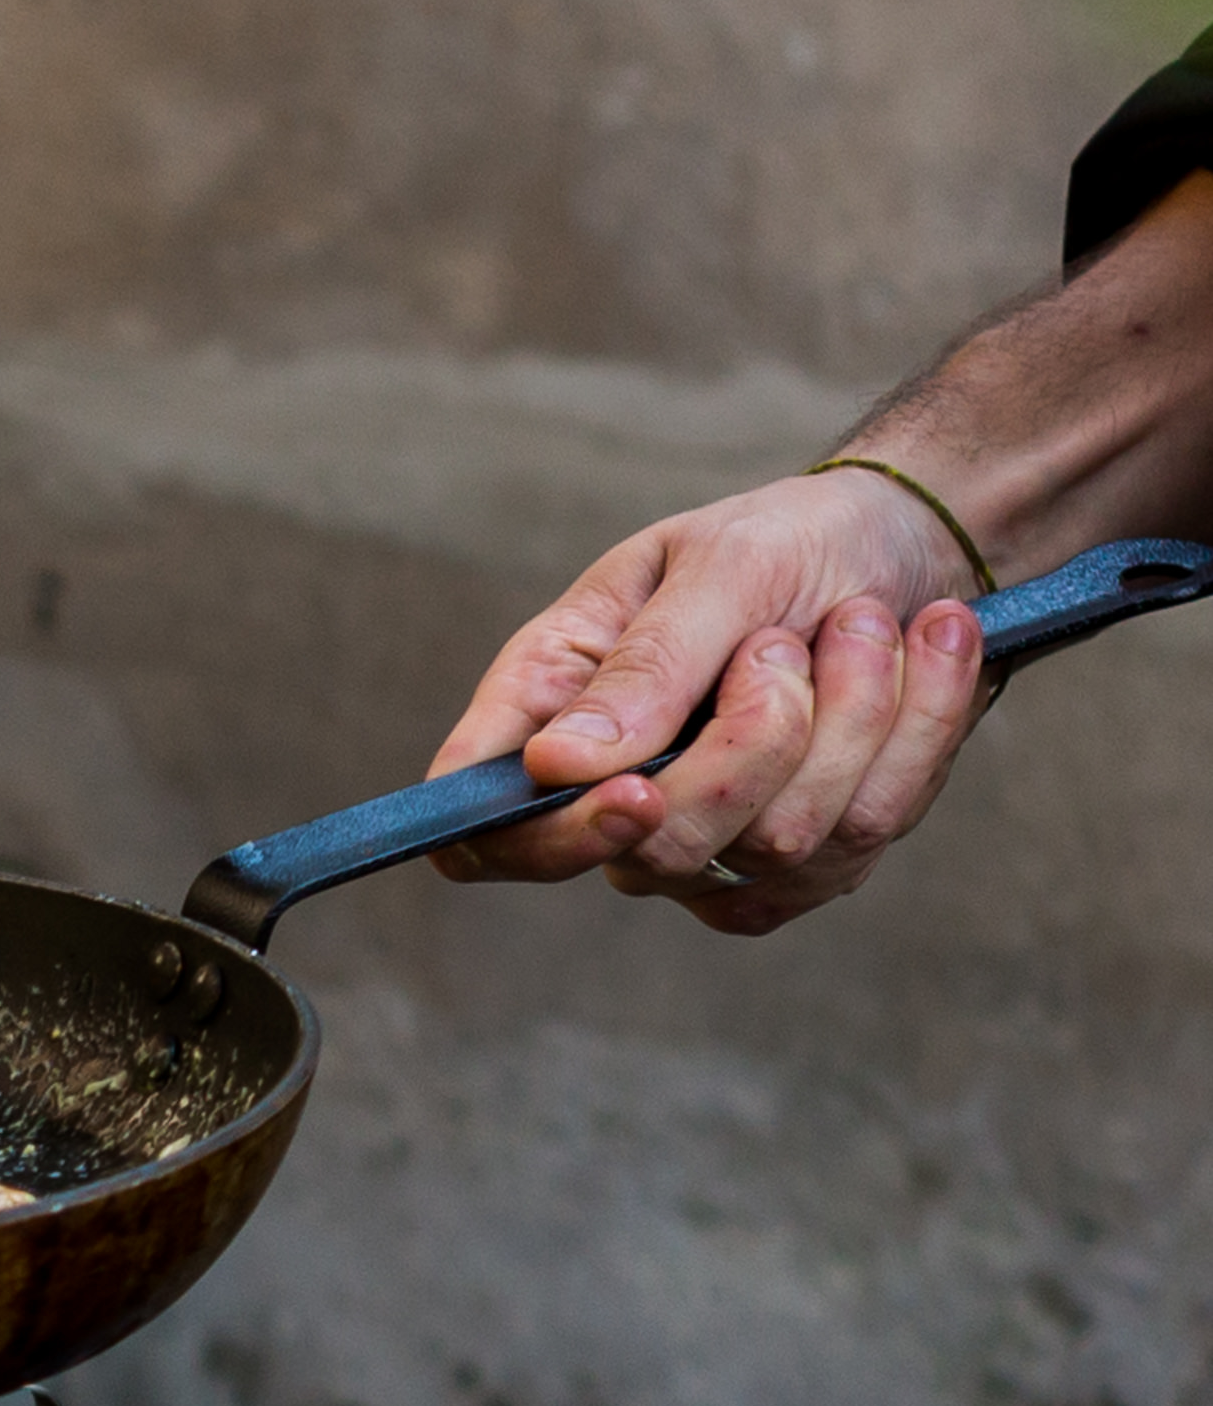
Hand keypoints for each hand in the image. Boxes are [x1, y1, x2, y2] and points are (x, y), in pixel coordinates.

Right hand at [423, 470, 988, 934]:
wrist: (916, 546)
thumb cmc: (795, 539)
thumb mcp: (723, 563)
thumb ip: (646, 664)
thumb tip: (555, 765)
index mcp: (556, 703)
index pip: (486, 827)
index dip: (545, 840)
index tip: (635, 794)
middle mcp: (617, 792)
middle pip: (655, 848)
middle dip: (758, 738)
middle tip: (787, 641)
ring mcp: (712, 843)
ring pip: (775, 843)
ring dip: (854, 712)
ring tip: (864, 624)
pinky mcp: (803, 866)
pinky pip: (858, 838)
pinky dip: (911, 733)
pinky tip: (919, 659)